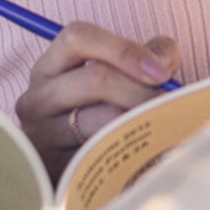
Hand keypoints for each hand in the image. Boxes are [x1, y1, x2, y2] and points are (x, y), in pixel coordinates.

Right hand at [13, 20, 180, 179]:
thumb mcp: (109, 75)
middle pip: (95, 80)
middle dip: (142, 90)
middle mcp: (38, 98)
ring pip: (101, 123)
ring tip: (165, 125)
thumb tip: (166, 60)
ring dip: (140, 122)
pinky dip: (134, 152)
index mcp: (48, 67)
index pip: (78, 37)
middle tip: (171, 103)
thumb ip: (145, 55)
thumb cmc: (94, 112)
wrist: (62, 167)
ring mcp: (43, 137)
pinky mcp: (56, 172)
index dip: (124, 49)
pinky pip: (103, 160)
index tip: (161, 71)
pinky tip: (151, 151)